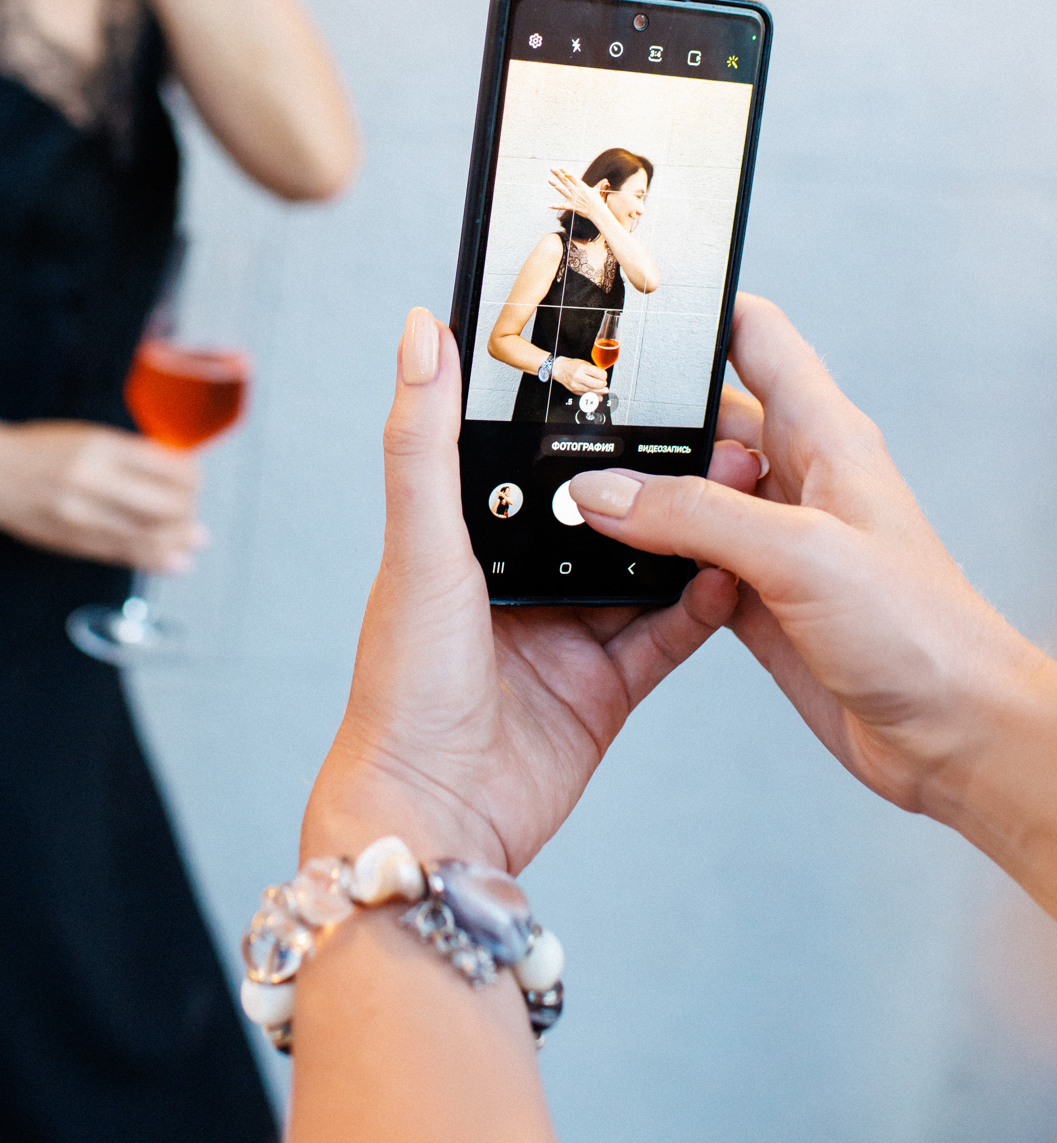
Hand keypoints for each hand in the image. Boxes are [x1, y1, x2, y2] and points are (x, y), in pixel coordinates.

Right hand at [0, 414, 204, 570]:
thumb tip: (178, 474)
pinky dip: (156, 559)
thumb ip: (129, 454)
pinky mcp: (73, 541)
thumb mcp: (87, 436)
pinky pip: (124, 554)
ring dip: (178, 539)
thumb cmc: (38, 449)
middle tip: (192, 508)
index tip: (195, 478)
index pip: (167, 466)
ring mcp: (82, 516)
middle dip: (189, 510)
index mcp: (100, 447)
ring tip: (192, 538)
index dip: (192, 476)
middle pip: (165, 505)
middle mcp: (93, 481)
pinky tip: (177, 561)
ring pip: (148, 536)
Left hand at [302, 309, 756, 871]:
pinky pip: (665, 635)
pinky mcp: (605, 690)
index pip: (530, 459)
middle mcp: (517, 581)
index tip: (636, 370)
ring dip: (690, 534)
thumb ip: (425, 439)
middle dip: (655, 477)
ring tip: (740, 488)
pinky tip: (734, 571)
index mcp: (463, 538)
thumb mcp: (420, 542)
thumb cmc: (403, 682)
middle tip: (714, 431)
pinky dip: (701, 606)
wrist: (435, 813)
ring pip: (644, 568)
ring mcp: (565, 636)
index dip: (580, 418)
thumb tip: (421, 328)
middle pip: (602, 511)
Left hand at [549, 165, 607, 225]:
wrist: (597, 212)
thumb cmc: (598, 201)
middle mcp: (576, 191)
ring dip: (555, 185)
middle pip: (566, 181)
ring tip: (549, 180)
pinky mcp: (572, 206)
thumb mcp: (597, 191)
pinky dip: (556, 206)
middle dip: (558, 174)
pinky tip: (549, 205)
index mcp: (581, 186)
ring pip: (562, 190)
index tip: (560, 167)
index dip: (566, 171)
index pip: (572, 177)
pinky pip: (562, 206)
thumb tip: (605, 180)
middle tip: (552, 168)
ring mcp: (573, 199)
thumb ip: (599, 185)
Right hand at [551, 354, 607, 394]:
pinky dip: (595, 396)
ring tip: (604, 390)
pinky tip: (599, 395)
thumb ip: (594, 370)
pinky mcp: (575, 391)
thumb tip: (603, 378)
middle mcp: (579, 377)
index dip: (604, 376)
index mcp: (582, 368)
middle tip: (604, 382)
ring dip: (601, 391)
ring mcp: (576, 385)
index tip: (604, 375)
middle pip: (597, 384)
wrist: (560, 370)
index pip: (599, 374)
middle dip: (603, 384)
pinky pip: (588, 395)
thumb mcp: (584, 363)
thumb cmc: (572, 366)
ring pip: (593, 392)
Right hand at [567, 295, 1056, 909]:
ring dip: (640, 501)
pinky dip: (649, 564)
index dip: (700, 316)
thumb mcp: (799, 554)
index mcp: (825, 437)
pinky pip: (684, 564)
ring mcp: (774, 541)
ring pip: (685, 496)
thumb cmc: (921, 632)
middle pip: (703, 422)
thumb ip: (695, 516)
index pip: (755, 339)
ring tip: (581, 501)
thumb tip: (604, 492)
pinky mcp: (755, 600)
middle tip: (579, 433)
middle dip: (644, 424)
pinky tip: (616, 568)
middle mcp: (797, 480)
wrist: (953, 736)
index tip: (631, 316)